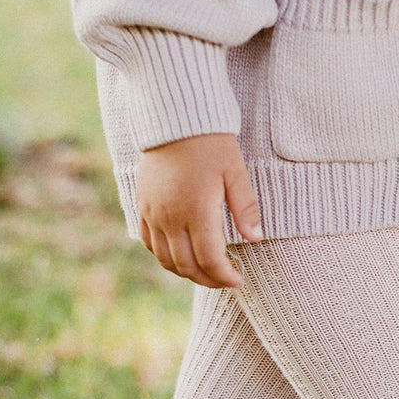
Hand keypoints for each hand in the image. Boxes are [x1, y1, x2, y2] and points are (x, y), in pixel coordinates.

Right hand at [136, 132, 261, 287]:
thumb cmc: (210, 143)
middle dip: (208, 280)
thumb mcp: (236, 172)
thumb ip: (246, 209)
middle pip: (186, 265)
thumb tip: (256, 239)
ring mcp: (152, 213)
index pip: (210, 259)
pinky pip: (148, 242)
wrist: (174, 118)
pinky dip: (164, 257)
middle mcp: (170, 216)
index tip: (238, 280)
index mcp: (196, 210)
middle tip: (225, 280)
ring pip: (164, 259)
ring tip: (206, 273)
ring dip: (185, 272)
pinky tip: (181, 257)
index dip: (224, 276)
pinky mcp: (142, 205)